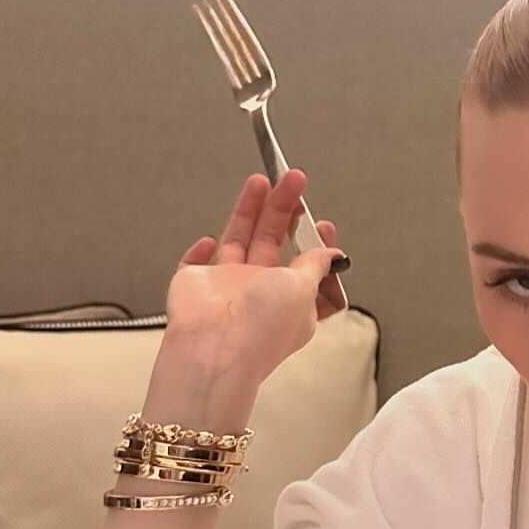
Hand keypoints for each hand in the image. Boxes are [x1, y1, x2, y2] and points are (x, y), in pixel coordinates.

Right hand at [164, 170, 345, 386]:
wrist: (214, 347)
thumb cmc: (261, 330)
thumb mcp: (304, 289)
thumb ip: (316, 266)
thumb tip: (332, 252)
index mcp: (292, 300)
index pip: (307, 265)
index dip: (313, 241)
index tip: (319, 221)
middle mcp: (260, 293)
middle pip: (273, 241)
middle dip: (284, 209)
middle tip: (292, 180)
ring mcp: (227, 287)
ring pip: (240, 239)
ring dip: (251, 210)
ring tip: (262, 181)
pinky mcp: (196, 283)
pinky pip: (197, 262)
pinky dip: (202, 249)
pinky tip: (210, 239)